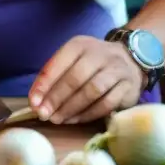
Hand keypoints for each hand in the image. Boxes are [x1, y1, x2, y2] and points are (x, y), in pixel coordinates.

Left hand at [28, 36, 145, 124]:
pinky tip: (75, 120)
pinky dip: (88, 114)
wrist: (131, 59)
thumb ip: (54, 76)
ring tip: (57, 119)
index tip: (33, 102)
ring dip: (71, 108)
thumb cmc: (92, 63)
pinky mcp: (128, 88)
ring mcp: (116, 70)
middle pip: (75, 78)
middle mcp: (99, 54)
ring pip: (92, 91)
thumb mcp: (72, 59)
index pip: (59, 63)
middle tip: (44, 114)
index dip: (44, 84)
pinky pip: (106, 104)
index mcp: (80, 45)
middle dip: (56, 98)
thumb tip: (36, 100)